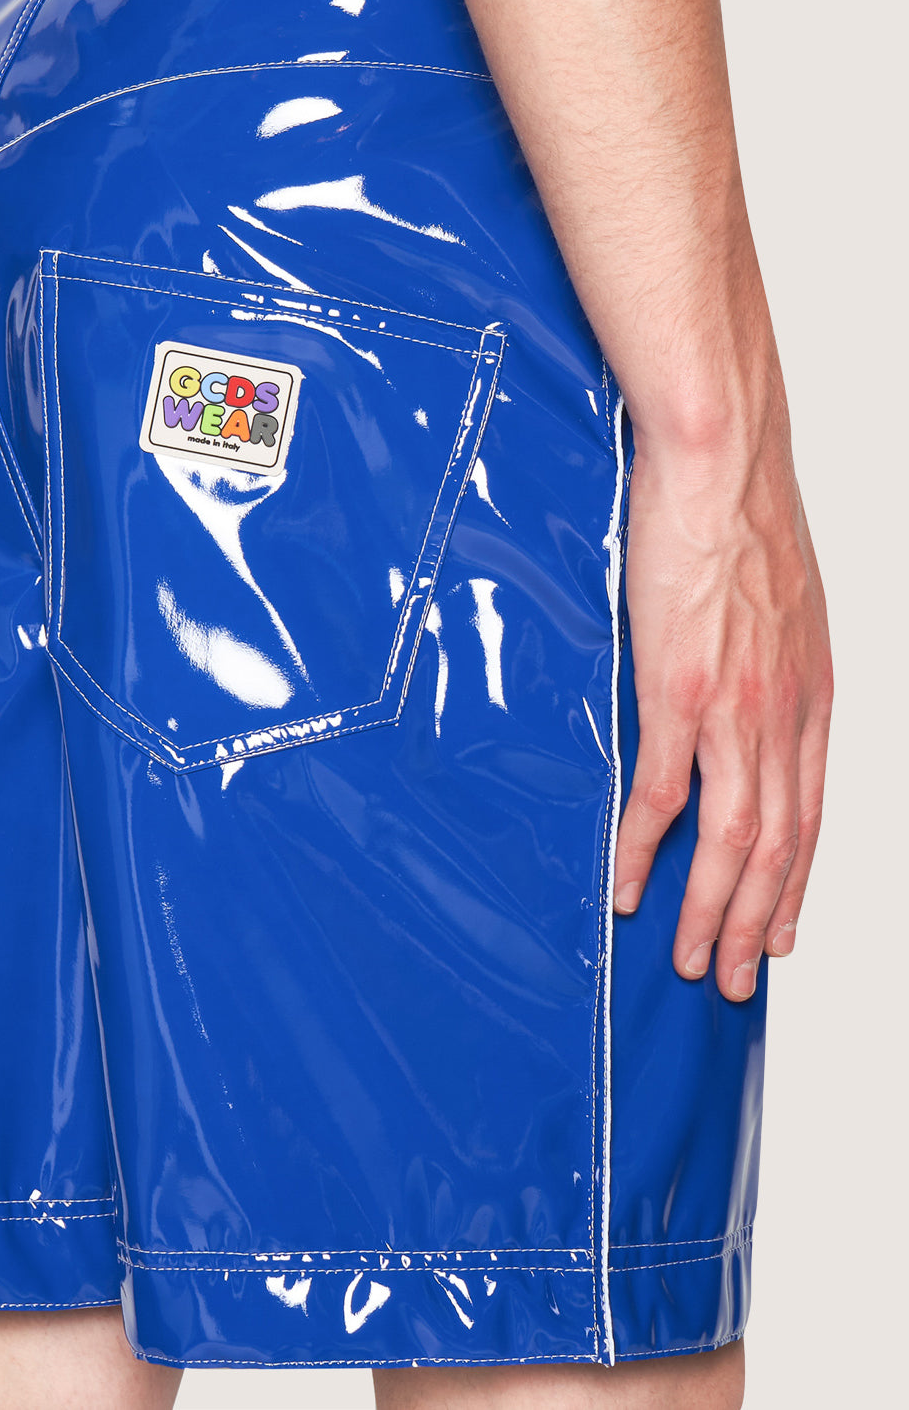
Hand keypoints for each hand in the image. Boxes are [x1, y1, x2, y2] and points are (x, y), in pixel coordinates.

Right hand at [612, 412, 832, 999]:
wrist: (721, 461)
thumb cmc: (742, 518)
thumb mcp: (779, 605)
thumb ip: (767, 663)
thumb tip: (740, 688)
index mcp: (811, 697)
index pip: (814, 816)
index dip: (797, 885)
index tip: (781, 930)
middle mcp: (785, 717)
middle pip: (780, 848)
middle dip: (758, 925)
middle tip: (735, 980)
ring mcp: (734, 709)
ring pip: (732, 840)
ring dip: (710, 911)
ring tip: (691, 961)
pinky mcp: (677, 692)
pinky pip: (662, 794)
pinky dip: (645, 852)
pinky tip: (627, 889)